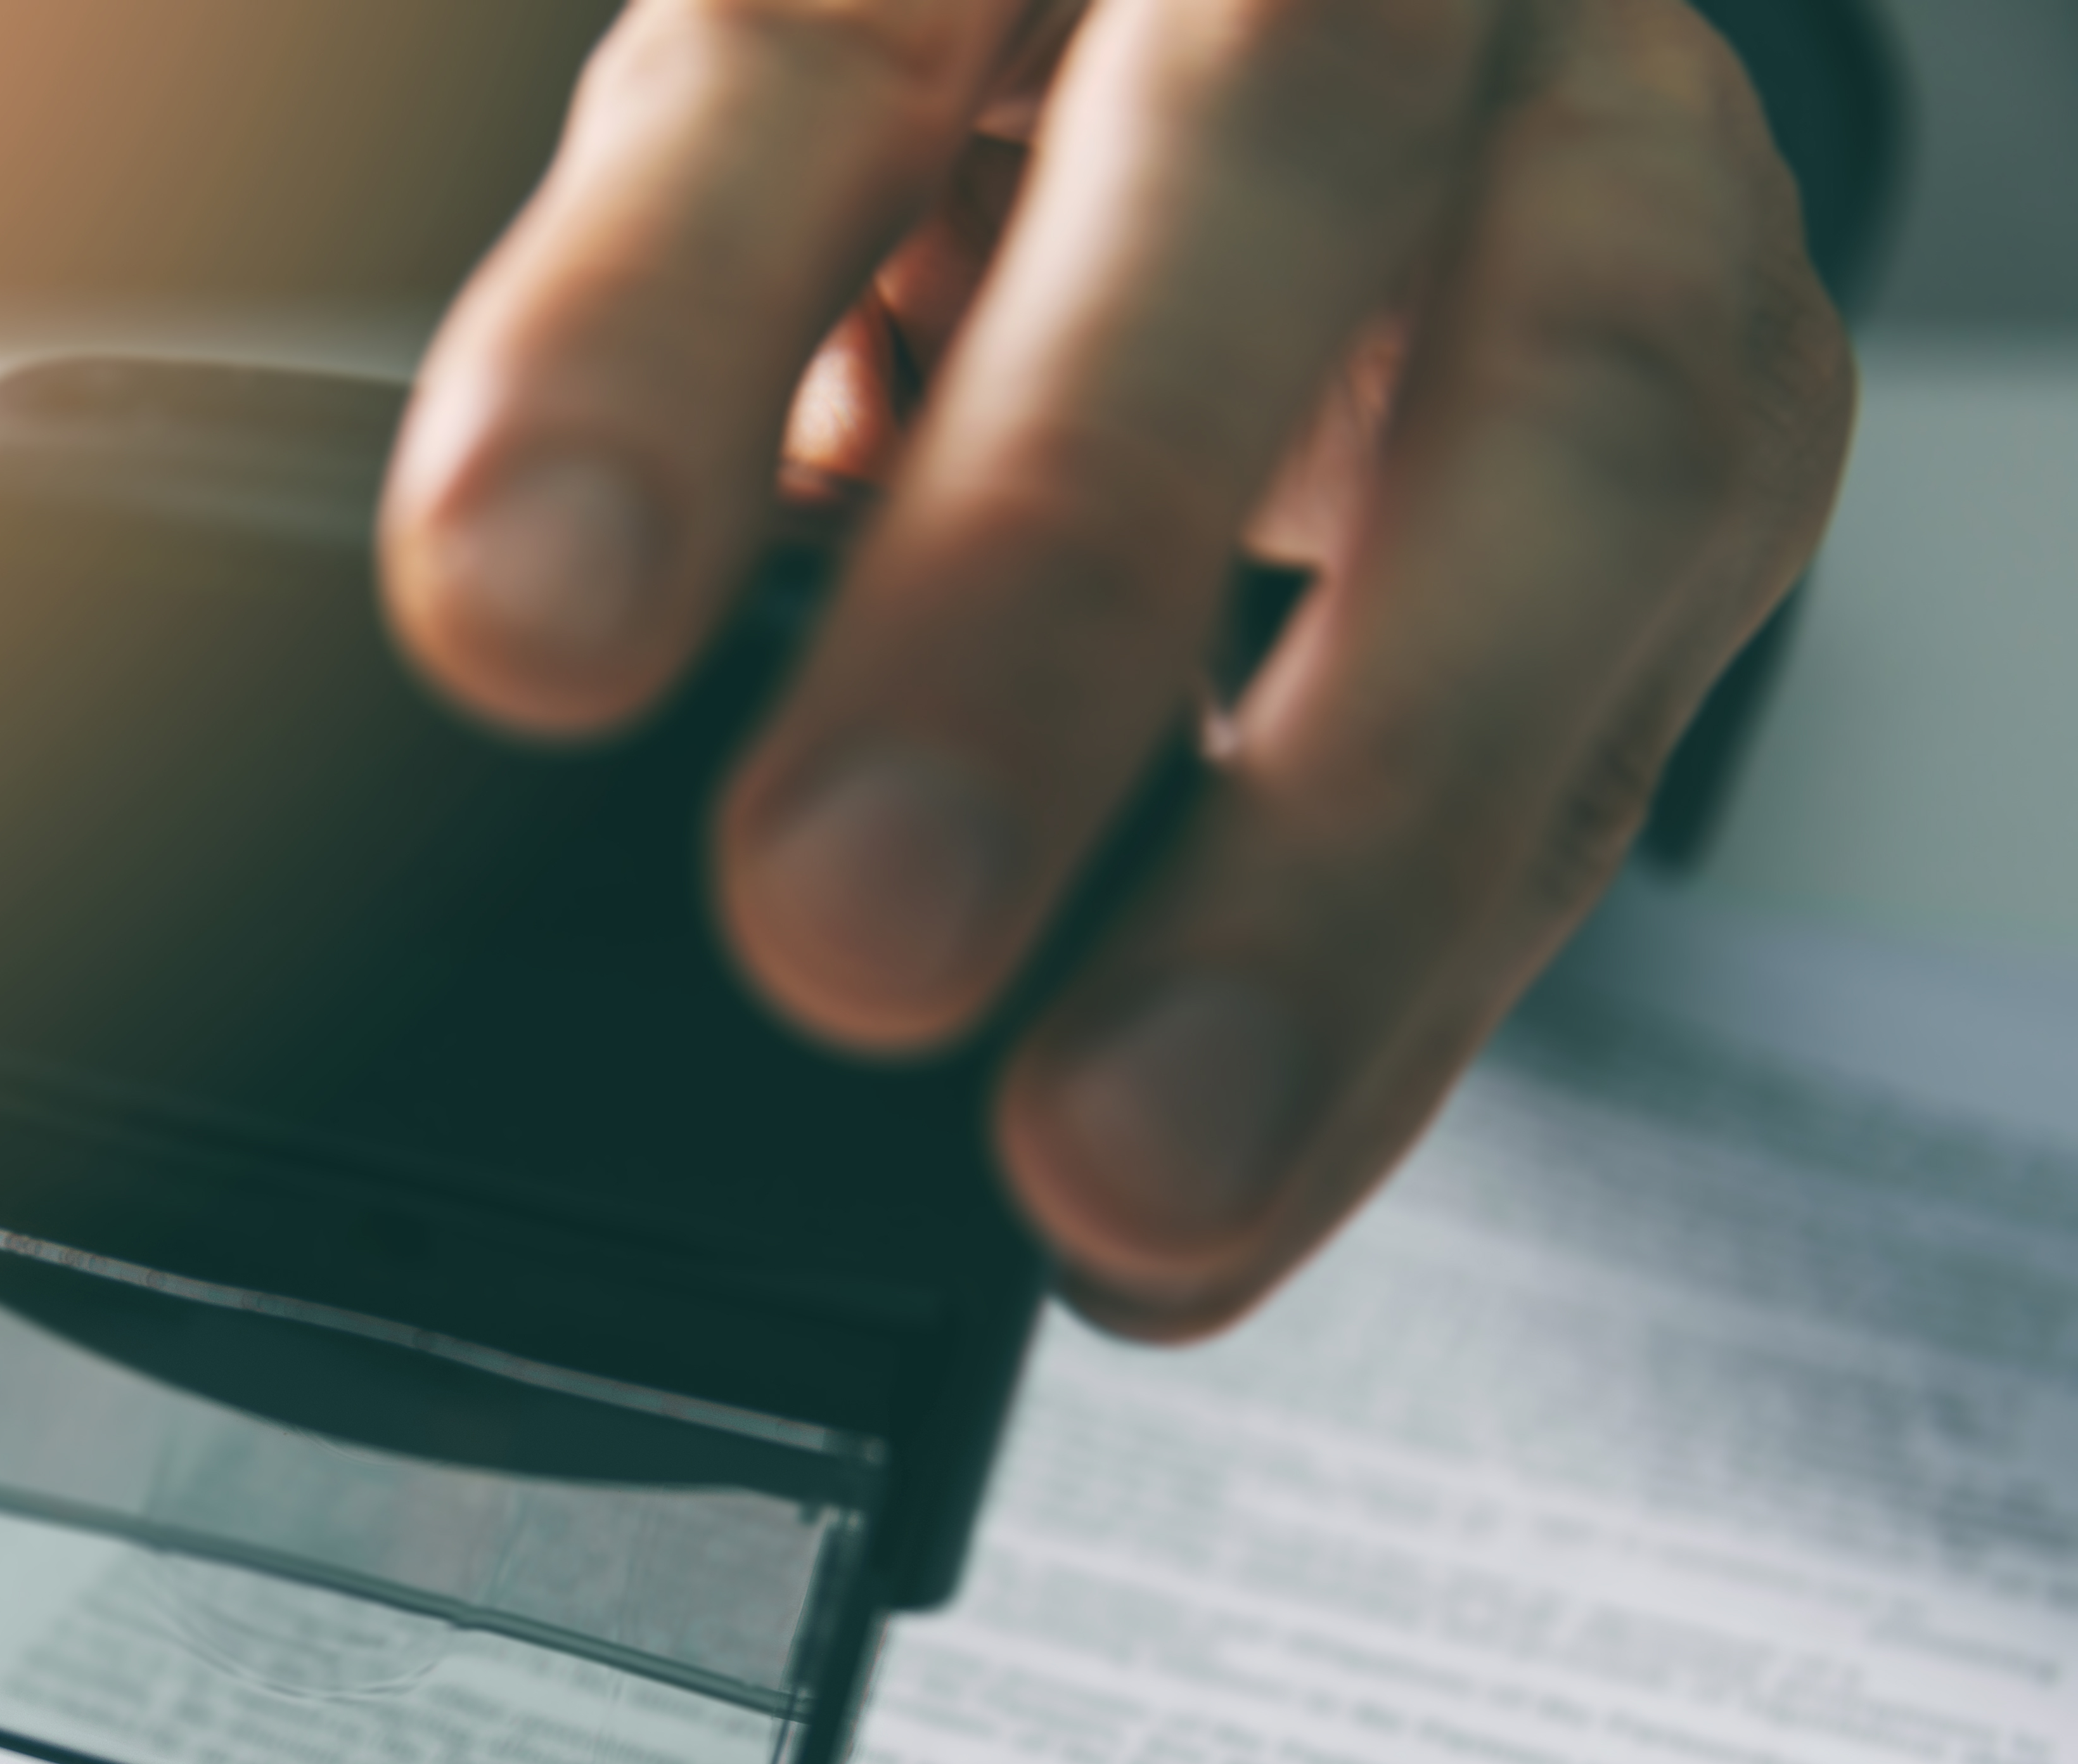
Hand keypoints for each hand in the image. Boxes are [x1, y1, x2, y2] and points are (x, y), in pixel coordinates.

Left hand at [379, 0, 1850, 1337]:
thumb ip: (673, 351)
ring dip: (1321, 861)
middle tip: (841, 923)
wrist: (1314, 62)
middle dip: (1043, 578)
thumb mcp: (784, 164)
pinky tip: (1215, 1192)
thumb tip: (494, 640)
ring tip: (1115, 1157)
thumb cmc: (975, 130)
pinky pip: (1599, 731)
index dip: (655, 326)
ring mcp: (1592, 157)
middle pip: (1243, 180)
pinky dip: (1394, 999)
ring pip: (1552, 456)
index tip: (516, 611)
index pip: (814, 39)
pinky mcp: (1724, 400)